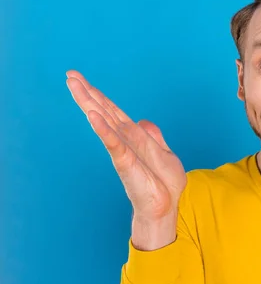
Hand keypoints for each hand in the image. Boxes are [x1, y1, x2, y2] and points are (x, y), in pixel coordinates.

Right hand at [66, 70, 186, 248]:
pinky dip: (104, 130)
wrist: (168, 208)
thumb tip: (142, 121)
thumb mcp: (165, 154)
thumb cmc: (165, 185)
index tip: (82, 80)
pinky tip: (93, 115)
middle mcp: (124, 142)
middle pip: (104, 112)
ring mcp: (123, 152)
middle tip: (70, 75)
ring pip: (104, 123)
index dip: (100, 95)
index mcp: (133, 137)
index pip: (114, 111)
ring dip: (90, 104)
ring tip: (75, 87)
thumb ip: (153, 137)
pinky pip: (114, 144)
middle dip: (88, 94)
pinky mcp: (126, 164)